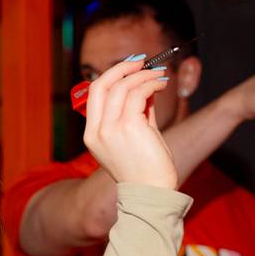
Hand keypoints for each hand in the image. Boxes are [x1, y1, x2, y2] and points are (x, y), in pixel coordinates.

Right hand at [82, 55, 176, 189]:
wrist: (152, 193)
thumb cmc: (146, 169)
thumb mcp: (135, 136)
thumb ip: (136, 111)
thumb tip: (144, 86)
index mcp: (92, 135)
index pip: (95, 94)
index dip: (112, 76)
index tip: (131, 68)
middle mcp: (97, 131)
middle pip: (101, 84)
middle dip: (123, 68)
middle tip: (142, 63)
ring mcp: (110, 129)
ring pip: (122, 86)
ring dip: (144, 76)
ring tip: (160, 77)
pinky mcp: (128, 127)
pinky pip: (138, 94)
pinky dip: (151, 84)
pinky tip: (162, 85)